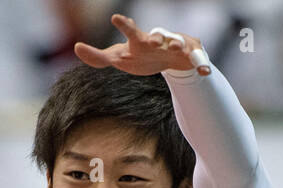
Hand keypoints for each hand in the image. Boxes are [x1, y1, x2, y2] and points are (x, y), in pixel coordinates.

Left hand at [74, 13, 209, 76]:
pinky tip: (206, 73)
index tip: (115, 18)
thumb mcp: (118, 58)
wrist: (167, 60)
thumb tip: (76, 47)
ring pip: (179, 43)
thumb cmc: (140, 57)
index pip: (130, 31)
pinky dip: (203, 65)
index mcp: (140, 41)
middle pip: (157, 34)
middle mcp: (159, 40)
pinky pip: (198, 61)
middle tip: (152, 41)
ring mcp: (176, 47)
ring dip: (178, 45)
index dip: (124, 25)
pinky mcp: (191, 56)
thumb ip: (97, 57)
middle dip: (156, 36)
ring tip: (178, 48)